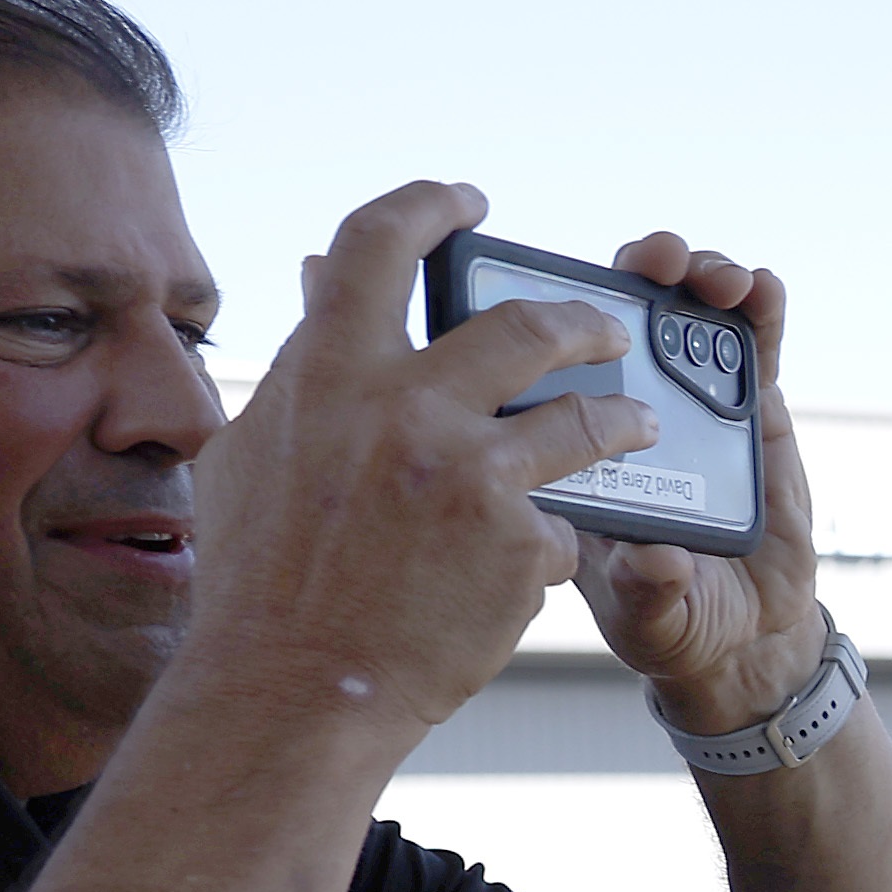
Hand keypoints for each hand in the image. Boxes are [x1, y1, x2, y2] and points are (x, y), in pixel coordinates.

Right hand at [165, 181, 640, 742]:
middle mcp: (404, 407)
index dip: (429, 208)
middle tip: (610, 324)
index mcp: (328, 372)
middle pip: (524, 325)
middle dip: (582, 318)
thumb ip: (300, 368)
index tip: (468, 203)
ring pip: (582, 419)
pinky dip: (543, 545)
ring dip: (620, 418)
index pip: (379, 245)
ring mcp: (469, 473)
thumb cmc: (262, 580)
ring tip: (638, 425)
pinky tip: (521, 574)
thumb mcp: (254, 452)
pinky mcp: (519, 540)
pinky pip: (558, 525)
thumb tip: (319, 280)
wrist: (294, 689)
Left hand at [569, 233, 830, 734]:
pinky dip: (760, 312)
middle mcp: (624, 414)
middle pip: (616, 322)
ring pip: (682, 320)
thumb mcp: (648, 616)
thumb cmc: (673, 618)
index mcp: (571, 452)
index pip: (545, 369)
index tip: (554, 295)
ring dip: (694, 280)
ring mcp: (688, 406)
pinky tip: (764, 291)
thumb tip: (654, 559)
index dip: (544, 317)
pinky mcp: (751, 412)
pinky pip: (754, 350)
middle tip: (652, 264)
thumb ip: (649, 589)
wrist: (747, 632)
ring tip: (713, 277)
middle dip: (631, 278)